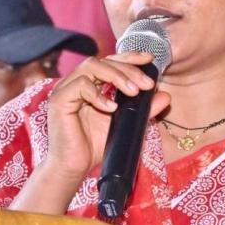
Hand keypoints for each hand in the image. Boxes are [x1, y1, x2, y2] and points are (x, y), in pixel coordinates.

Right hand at [10, 51, 170, 214]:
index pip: (110, 62)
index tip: (150, 59)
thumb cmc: (94, 146)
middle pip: (103, 61)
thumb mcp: (125, 124)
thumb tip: (165, 96)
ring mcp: (65, 89)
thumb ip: (144, 110)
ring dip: (116, 76)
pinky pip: (80, 86)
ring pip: (92, 67)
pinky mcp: (59, 100)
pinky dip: (98, 95)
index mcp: (89, 84)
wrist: (74, 167)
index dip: (129, 57)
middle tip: (147, 84)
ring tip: (134, 92)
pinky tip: (111, 108)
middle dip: (128, 69)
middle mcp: (75, 82)